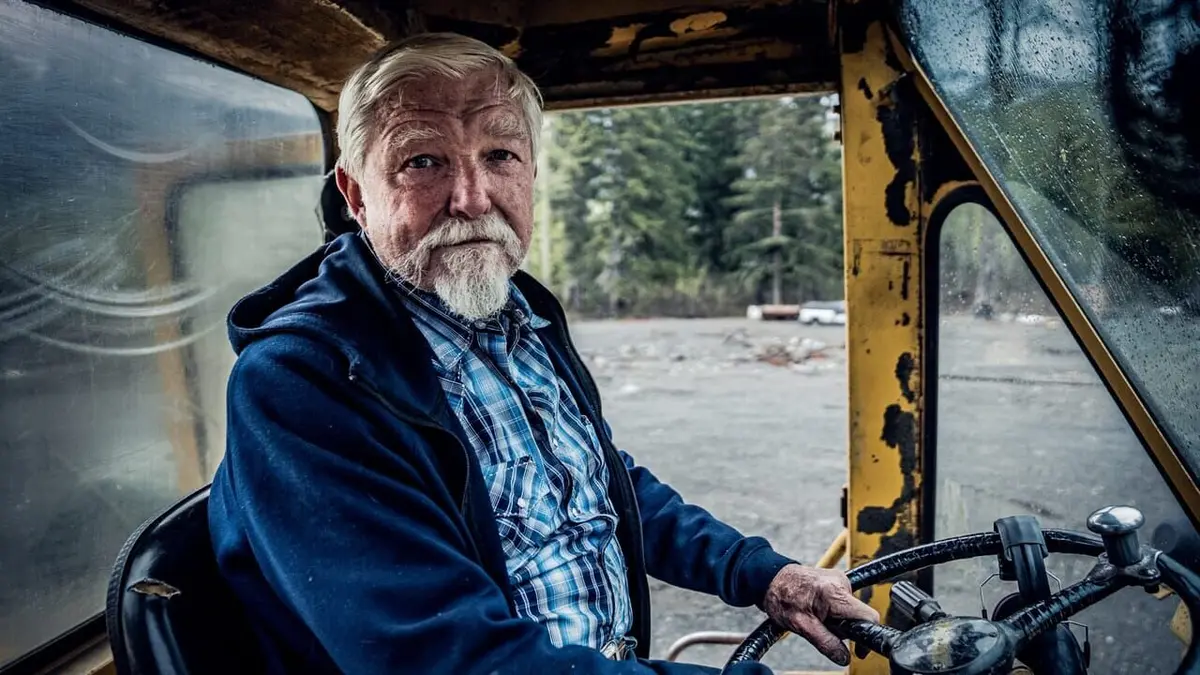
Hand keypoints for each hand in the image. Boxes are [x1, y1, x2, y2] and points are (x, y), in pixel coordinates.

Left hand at [761, 564, 879, 665]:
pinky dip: (833, 611)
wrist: (770, 578)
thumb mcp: (801, 626)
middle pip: (858, 615)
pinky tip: (816, 609)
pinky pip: (843, 602)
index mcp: (835, 594)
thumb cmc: (781, 598)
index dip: (866, 635)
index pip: (868, 616)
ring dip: (837, 619)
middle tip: (821, 627)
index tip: (858, 649)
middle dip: (844, 627)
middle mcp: (841, 582)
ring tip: (815, 616)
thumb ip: (825, 642)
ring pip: (850, 610)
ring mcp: (839, 579)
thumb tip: (844, 657)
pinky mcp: (835, 580)